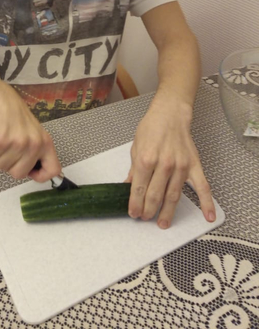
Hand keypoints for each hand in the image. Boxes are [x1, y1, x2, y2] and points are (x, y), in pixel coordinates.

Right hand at [0, 80, 60, 181]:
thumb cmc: (16, 117)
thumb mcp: (34, 133)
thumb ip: (36, 152)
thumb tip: (35, 174)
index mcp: (45, 143)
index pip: (53, 170)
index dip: (41, 176)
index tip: (30, 171)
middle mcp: (33, 144)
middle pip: (18, 174)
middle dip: (10, 165)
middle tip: (8, 148)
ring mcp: (16, 143)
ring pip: (0, 167)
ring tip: (0, 139)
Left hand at [126, 98, 215, 228]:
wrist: (170, 115)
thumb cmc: (151, 128)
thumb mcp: (136, 147)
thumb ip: (134, 170)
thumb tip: (129, 187)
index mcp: (146, 160)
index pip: (139, 189)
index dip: (135, 204)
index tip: (133, 214)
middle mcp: (163, 165)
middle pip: (155, 196)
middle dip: (148, 210)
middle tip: (145, 219)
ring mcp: (180, 166)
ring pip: (174, 196)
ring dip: (168, 212)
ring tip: (162, 223)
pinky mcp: (193, 166)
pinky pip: (202, 187)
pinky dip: (206, 203)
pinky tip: (207, 216)